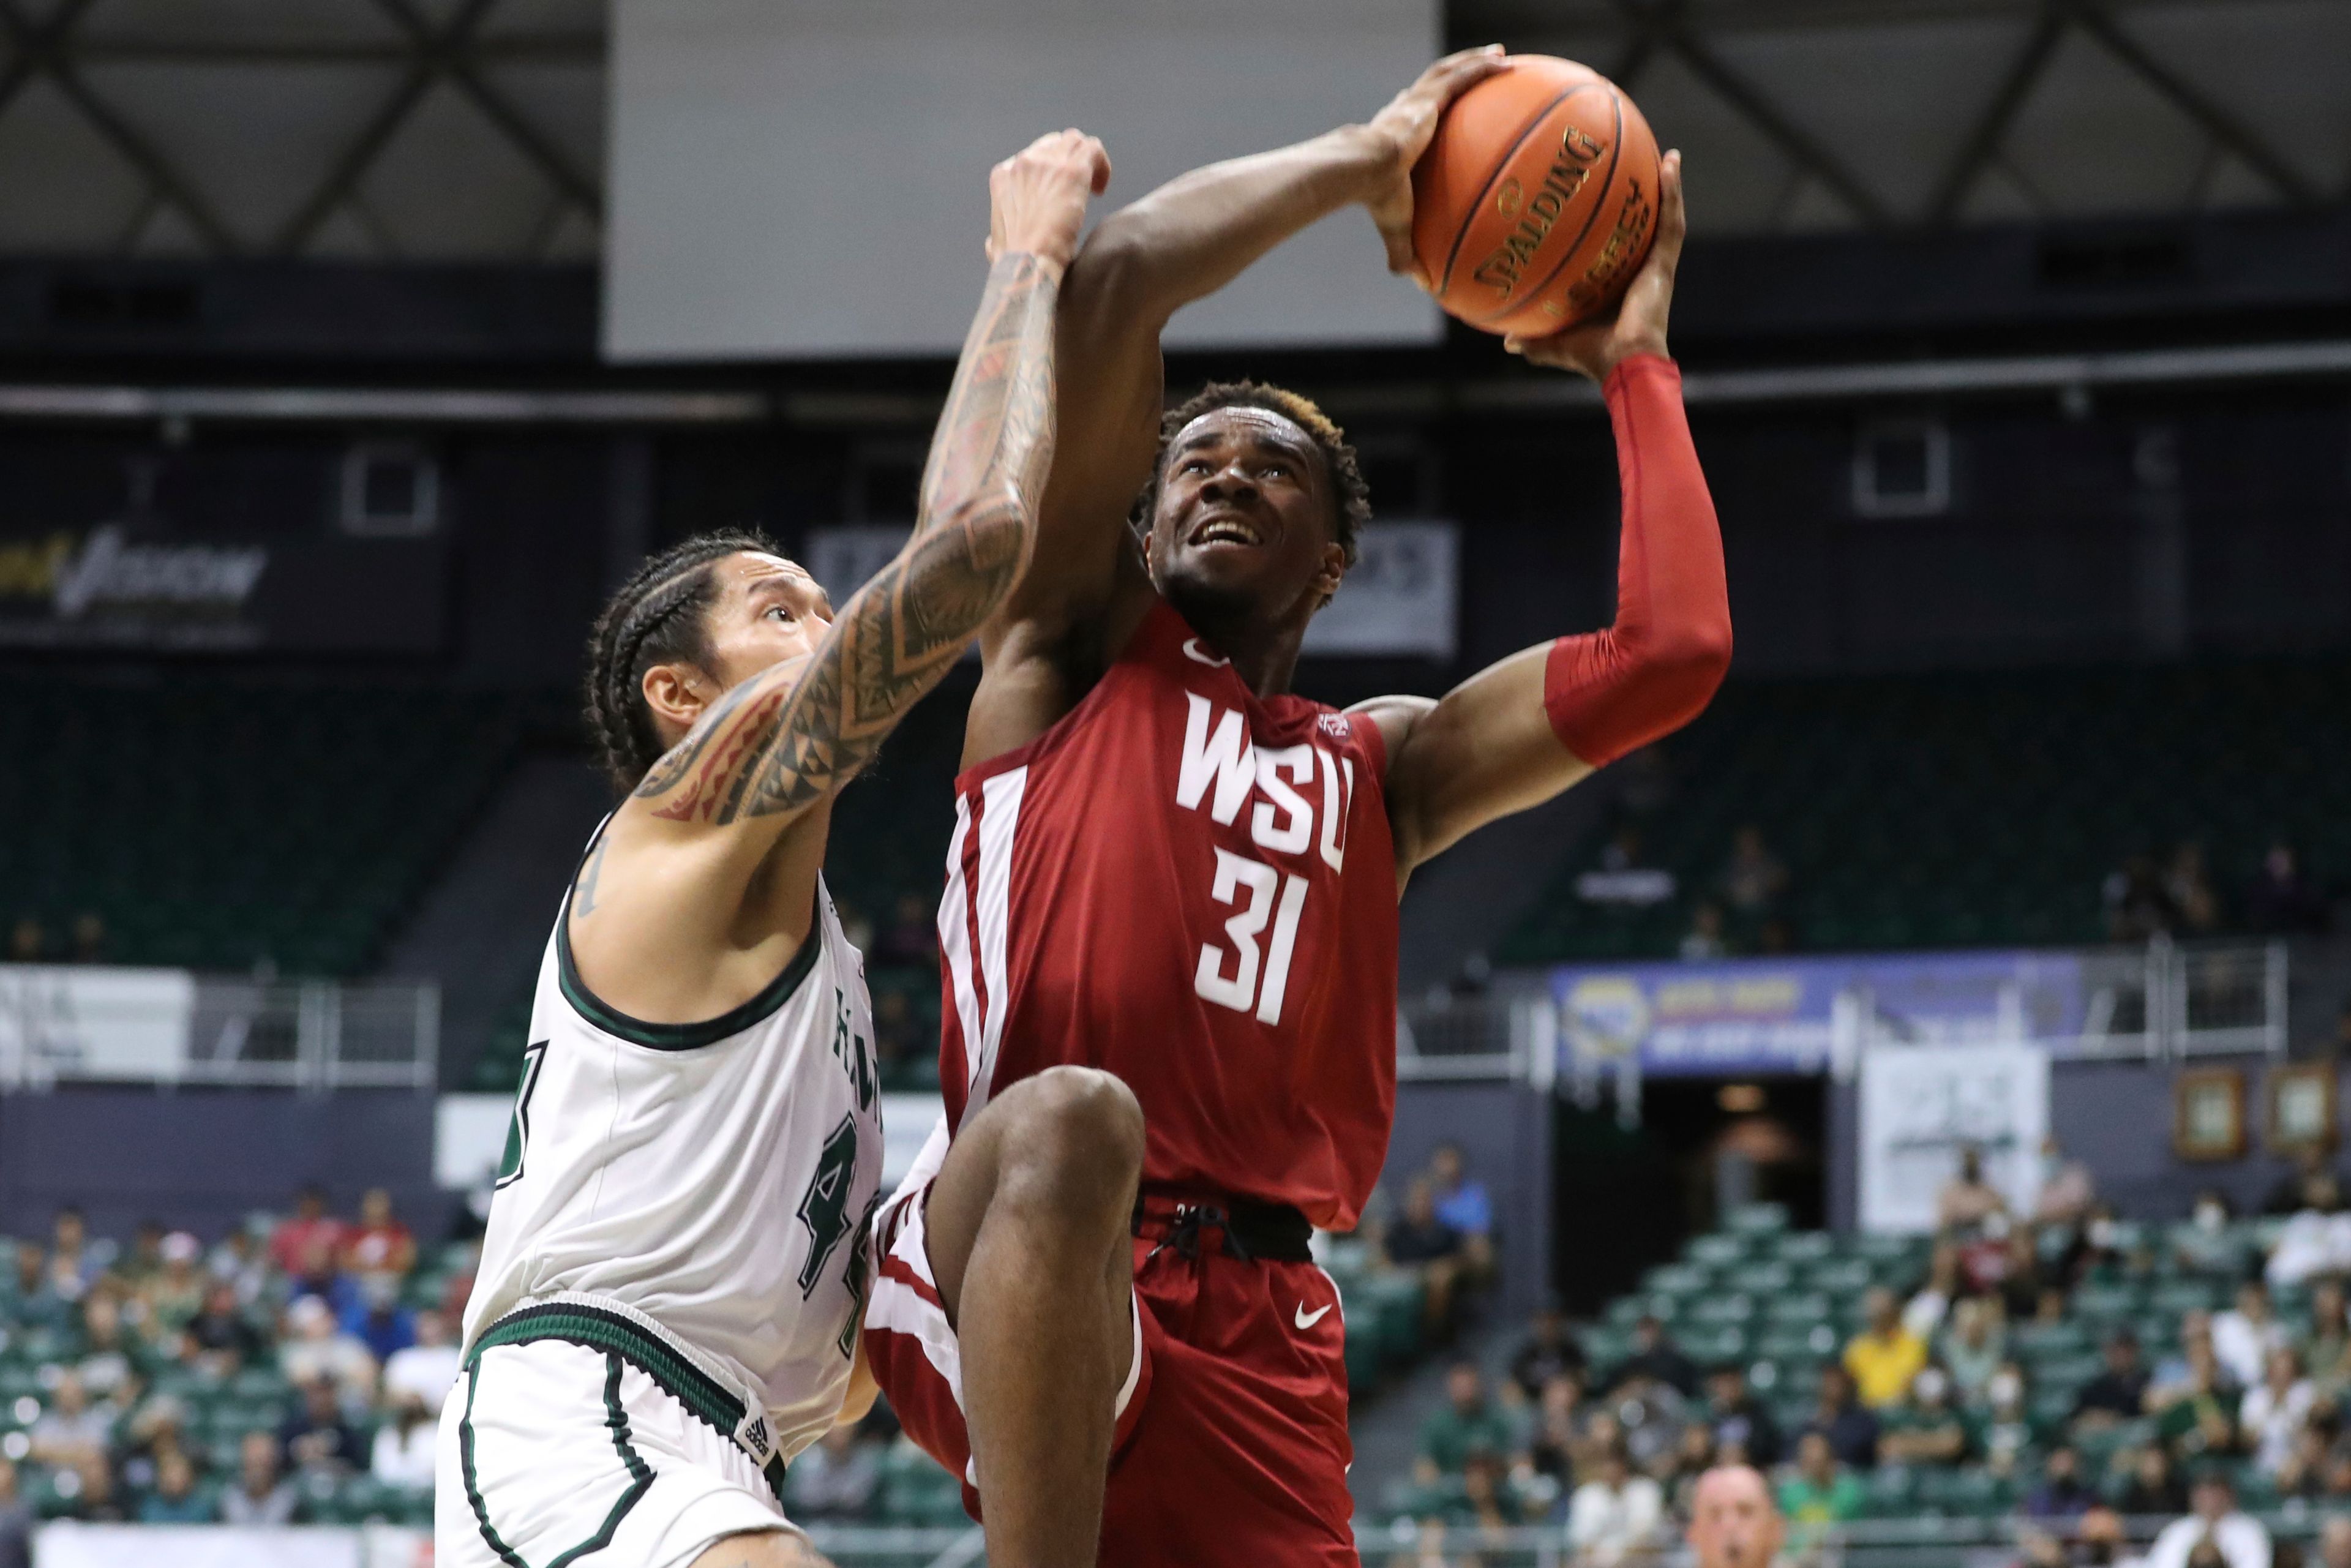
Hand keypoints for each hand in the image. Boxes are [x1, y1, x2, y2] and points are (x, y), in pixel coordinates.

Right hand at [987, 128, 1111, 271]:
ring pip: (1074, 141)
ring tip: (1094, 188)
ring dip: (1087, 160)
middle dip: (1069, 161)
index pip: (1032, 157)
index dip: (1050, 171)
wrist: (1027, 264)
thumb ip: (997, 236)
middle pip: (1054, 144)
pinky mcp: (1072, 172)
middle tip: (1081, 188)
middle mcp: (1023, 163)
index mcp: (1003, 176)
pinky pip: (1093, 149)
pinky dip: (1101, 164)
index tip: (1059, 194)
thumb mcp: (995, 245)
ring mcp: (1048, 164)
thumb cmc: (1013, 263)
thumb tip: (993, 245)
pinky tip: (1100, 190)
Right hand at [1363, 46, 1509, 285]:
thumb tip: (1421, 285)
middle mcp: (1407, 113)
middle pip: (1436, 87)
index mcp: (1398, 137)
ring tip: (1500, 56)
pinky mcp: (1428, 98)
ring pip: (1450, 72)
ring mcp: (1418, 103)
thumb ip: (1407, 252)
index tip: (1438, 111)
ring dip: (1474, 61)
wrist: (1364, 170)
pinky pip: (1461, 75)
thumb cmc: (1378, 201)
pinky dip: (1481, 65)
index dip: (1426, 111)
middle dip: (1458, 77)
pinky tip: (1503, 60)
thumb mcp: (1397, 228)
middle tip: (1481, 73)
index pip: (1414, 119)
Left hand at [1505, 149, 1684, 379]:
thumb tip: (1507, 342)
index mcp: (1620, 286)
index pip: (1620, 250)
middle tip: (1641, 169)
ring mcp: (1656, 267)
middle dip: (1645, 200)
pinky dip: (1673, 193)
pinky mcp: (1665, 265)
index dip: (1616, 230)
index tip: (1608, 206)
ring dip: (1667, 187)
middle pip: (1645, 228)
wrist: (1623, 365)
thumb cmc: (1592, 358)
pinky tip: (1671, 164)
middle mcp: (1641, 272)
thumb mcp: (1554, 344)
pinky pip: (1671, 222)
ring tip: (1667, 157)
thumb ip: (1532, 340)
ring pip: (1665, 219)